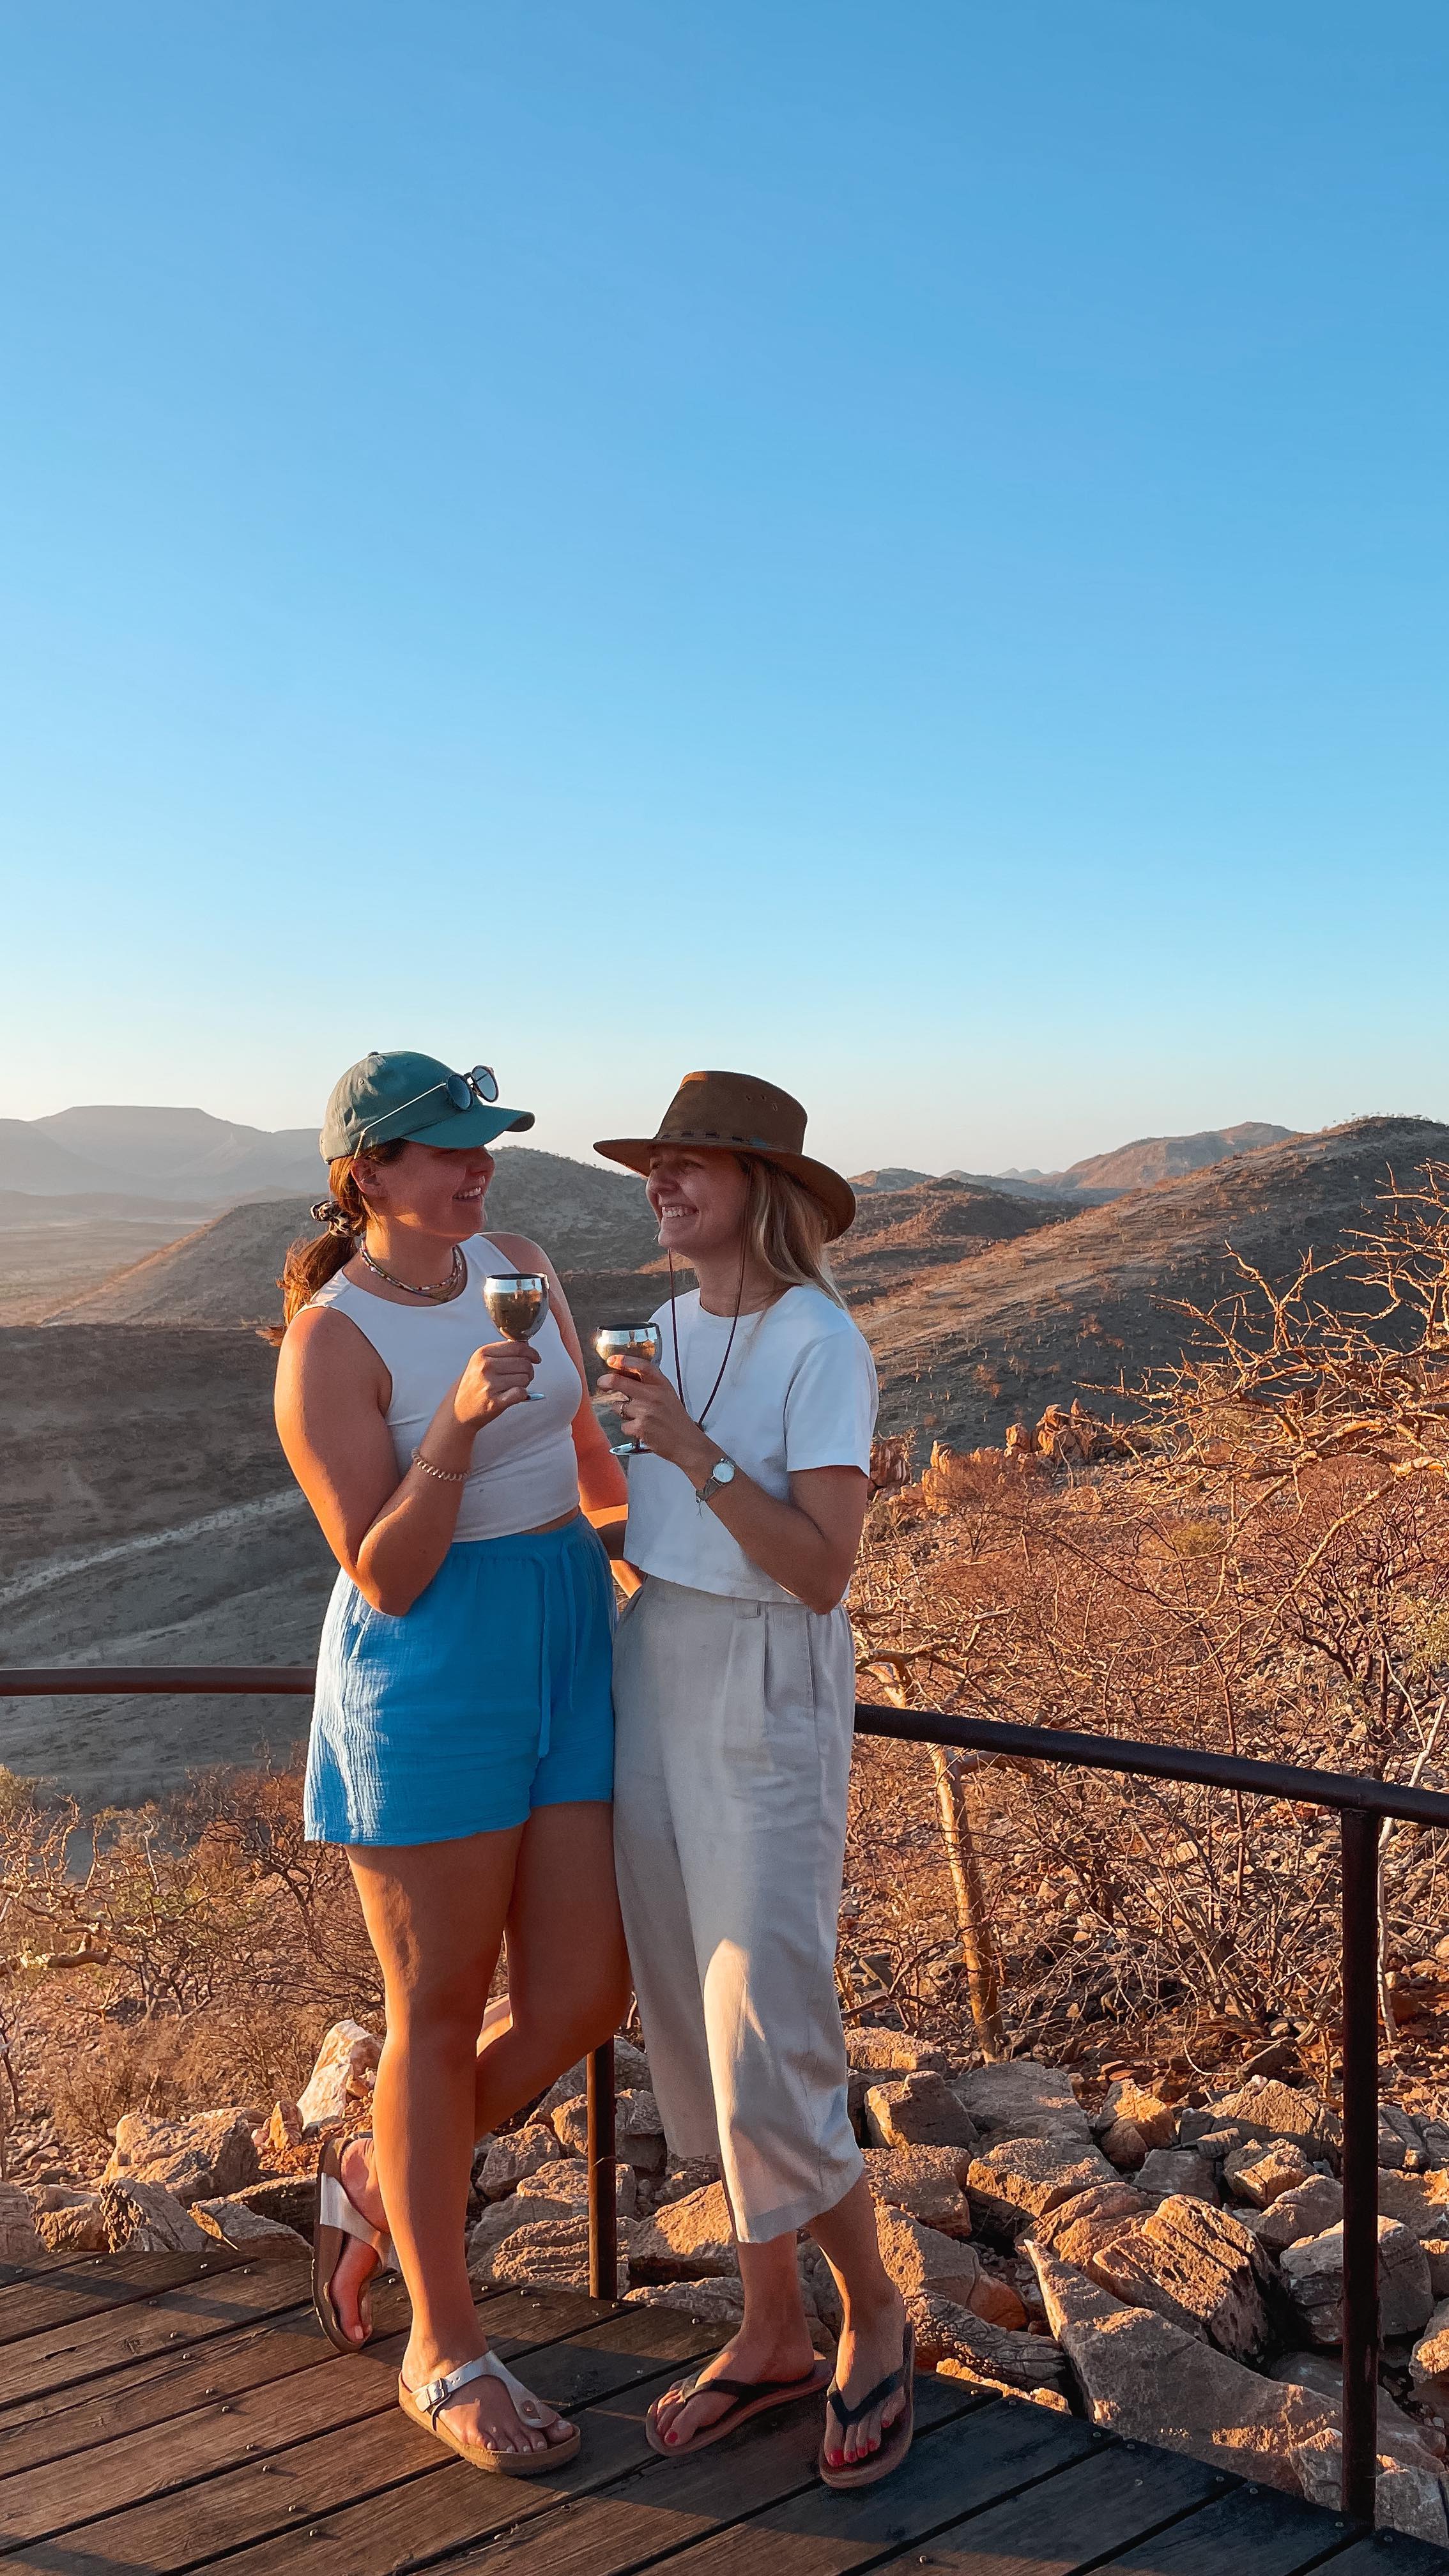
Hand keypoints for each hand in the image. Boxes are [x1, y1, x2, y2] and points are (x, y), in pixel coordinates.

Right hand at [452, 1339, 539, 1430]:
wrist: (458, 1409)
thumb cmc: (473, 1385)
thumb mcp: (481, 1362)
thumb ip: (502, 1352)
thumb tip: (527, 1346)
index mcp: (483, 1353)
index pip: (517, 1347)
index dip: (532, 1352)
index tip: (536, 1358)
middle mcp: (486, 1367)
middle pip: (525, 1363)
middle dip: (529, 1371)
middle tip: (523, 1377)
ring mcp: (489, 1384)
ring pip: (525, 1378)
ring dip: (524, 1384)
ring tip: (513, 1387)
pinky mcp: (494, 1401)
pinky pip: (521, 1393)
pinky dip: (522, 1395)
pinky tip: (514, 1395)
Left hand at [597, 1359, 714, 1478]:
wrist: (686, 1442)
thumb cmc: (676, 1420)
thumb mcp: (667, 1395)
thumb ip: (649, 1385)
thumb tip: (626, 1376)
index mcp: (661, 1384)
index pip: (641, 1366)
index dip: (624, 1361)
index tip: (612, 1360)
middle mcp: (653, 1395)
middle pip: (619, 1382)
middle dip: (605, 1382)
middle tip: (602, 1383)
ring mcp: (645, 1411)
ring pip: (618, 1406)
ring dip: (622, 1411)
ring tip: (638, 1416)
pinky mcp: (640, 1427)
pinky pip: (623, 1425)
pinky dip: (629, 1428)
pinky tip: (641, 1429)